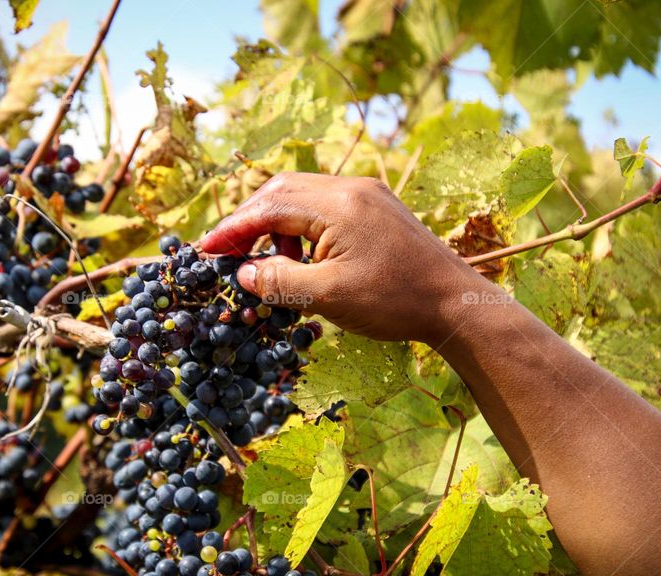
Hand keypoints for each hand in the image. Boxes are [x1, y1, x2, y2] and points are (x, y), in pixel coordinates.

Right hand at [200, 172, 486, 344]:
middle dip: (251, 221)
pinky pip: (327, 206)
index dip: (233, 229)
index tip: (206, 251)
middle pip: (283, 190)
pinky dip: (305, 229)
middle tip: (230, 254)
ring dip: (279, 226)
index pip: (269, 206)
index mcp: (339, 204)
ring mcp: (368, 195)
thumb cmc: (395, 302)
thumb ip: (280, 281)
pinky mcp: (378, 208)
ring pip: (304, 196)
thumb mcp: (329, 297)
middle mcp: (352, 188)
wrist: (454, 303)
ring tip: (277, 267)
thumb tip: (244, 273)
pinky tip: (307, 261)